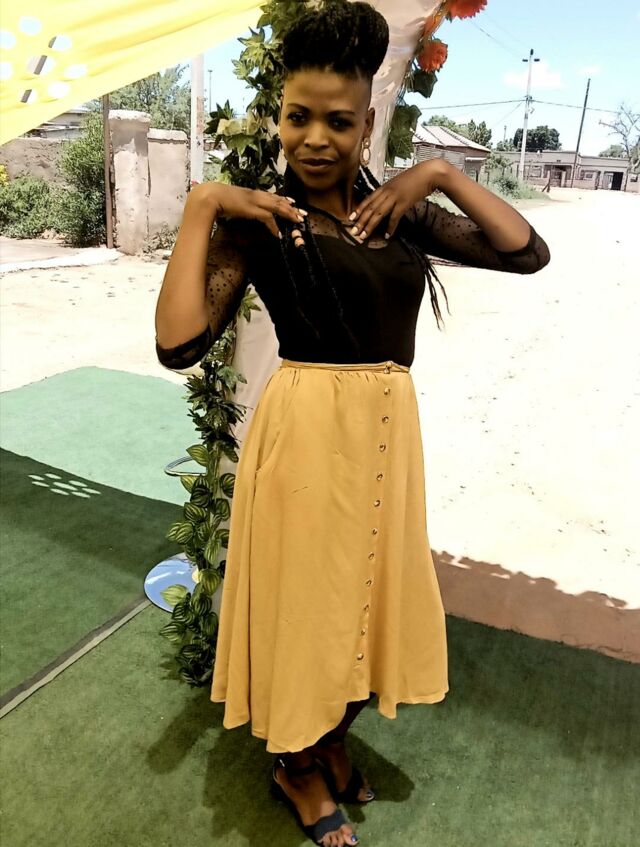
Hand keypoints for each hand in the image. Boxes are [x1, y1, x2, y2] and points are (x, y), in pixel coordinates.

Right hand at [187, 183, 305, 238]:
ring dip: (289, 214)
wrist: (208, 196)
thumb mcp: (229, 201)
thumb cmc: (214, 199)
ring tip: (298, 221)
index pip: (270, 195)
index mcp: (250, 192)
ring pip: (278, 206)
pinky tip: (279, 234)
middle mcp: (255, 194)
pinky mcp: (252, 209)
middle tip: (303, 213)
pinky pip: (268, 218)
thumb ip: (236, 205)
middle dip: (292, 207)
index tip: (292, 202)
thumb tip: (236, 208)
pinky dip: (274, 226)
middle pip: (278, 200)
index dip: (282, 199)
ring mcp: (254, 201)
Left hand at [348, 159, 449, 240]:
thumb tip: (386, 200)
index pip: (368, 199)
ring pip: (378, 213)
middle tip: (353, 232)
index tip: (350, 218)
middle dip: (360, 221)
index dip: (358, 209)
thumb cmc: (416, 177)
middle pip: (370, 208)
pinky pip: (394, 217)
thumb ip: (391, 191)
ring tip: (363, 236)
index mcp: (385, 186)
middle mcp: (387, 192)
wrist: (429, 173)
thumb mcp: (399, 183)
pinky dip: (390, 227)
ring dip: (370, 226)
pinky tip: (386, 235)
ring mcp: (395, 197)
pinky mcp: (404, 203)